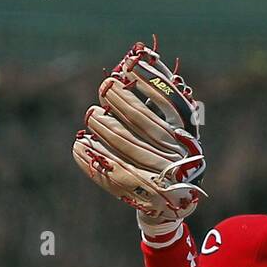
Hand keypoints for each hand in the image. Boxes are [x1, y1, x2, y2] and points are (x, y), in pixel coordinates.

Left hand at [72, 39, 204, 227]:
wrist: (172, 206)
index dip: (149, 84)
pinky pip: (114, 176)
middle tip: (104, 87)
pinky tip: (79, 147)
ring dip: (104, 128)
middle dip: (121, 102)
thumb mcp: (172, 130)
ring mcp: (163, 180)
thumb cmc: (167, 158)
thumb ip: (160, 102)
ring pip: (128, 147)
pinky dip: (94, 161)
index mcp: (188, 139)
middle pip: (145, 125)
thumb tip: (139, 59)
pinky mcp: (144, 199)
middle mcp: (179, 159)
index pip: (169, 106)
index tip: (127, 67)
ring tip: (91, 115)